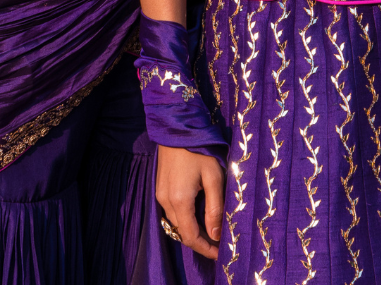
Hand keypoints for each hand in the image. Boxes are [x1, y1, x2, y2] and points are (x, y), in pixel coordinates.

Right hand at [157, 144, 224, 258]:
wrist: (176, 127)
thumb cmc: (199, 149)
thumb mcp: (214, 177)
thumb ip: (215, 208)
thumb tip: (216, 235)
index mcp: (180, 200)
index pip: (190, 236)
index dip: (205, 248)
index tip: (220, 254)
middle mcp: (165, 201)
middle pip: (182, 232)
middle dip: (200, 241)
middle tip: (219, 243)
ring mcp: (159, 194)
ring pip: (176, 223)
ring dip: (192, 230)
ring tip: (211, 231)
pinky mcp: (159, 188)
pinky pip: (171, 212)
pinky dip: (184, 219)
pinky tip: (198, 215)